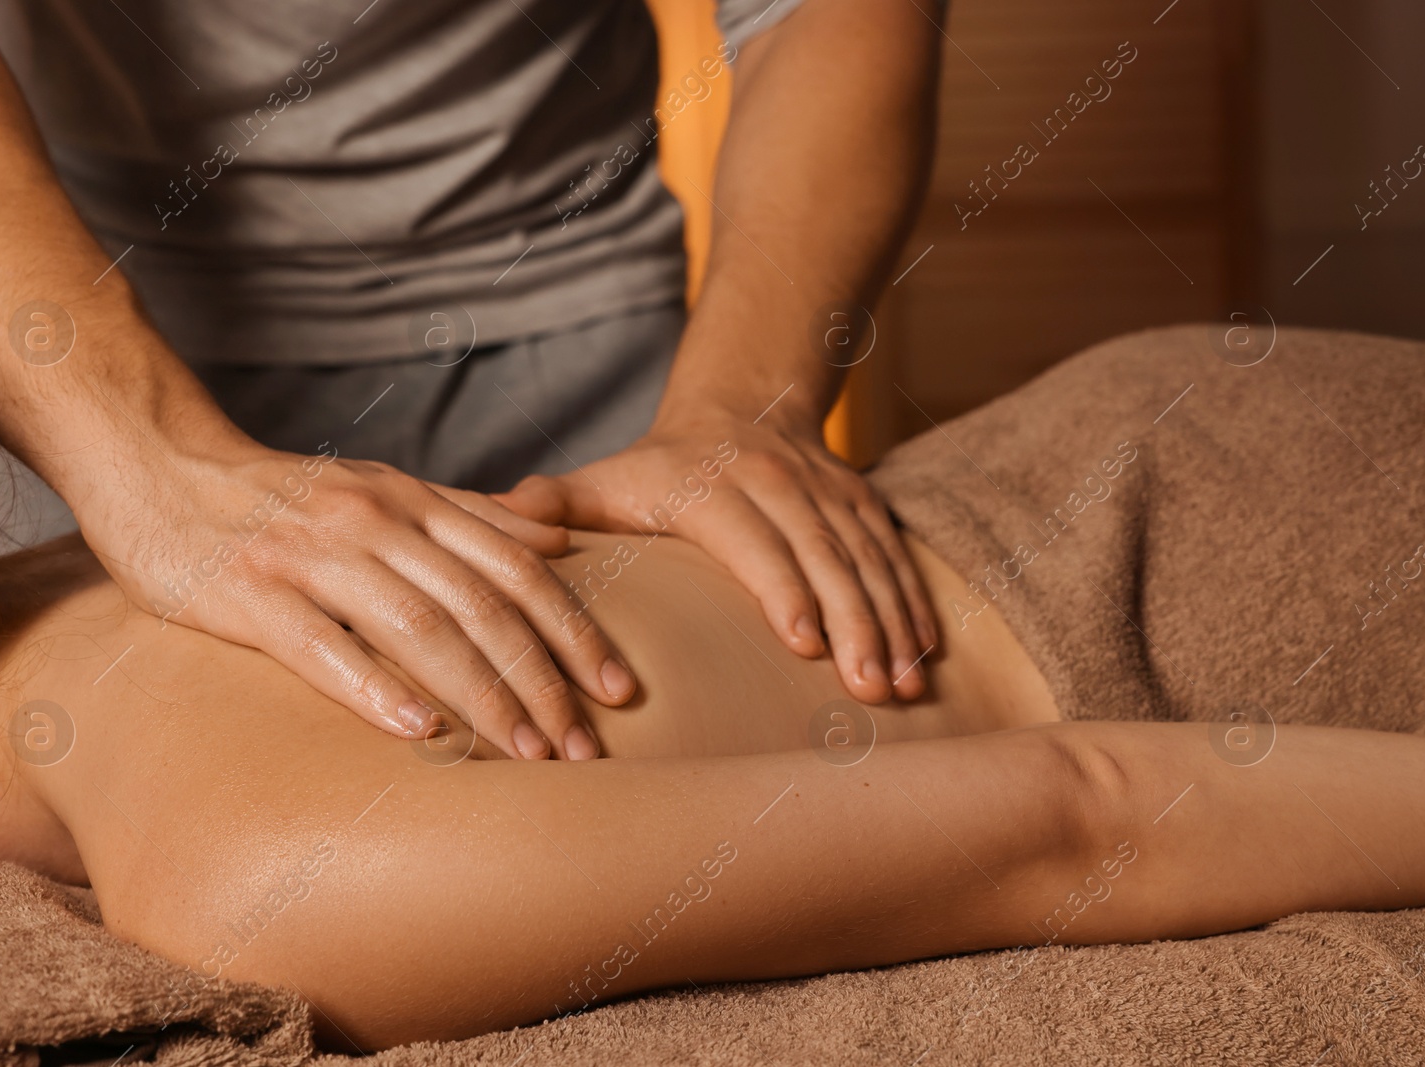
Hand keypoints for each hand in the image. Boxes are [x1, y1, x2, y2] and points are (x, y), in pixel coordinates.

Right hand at [72, 438, 634, 759]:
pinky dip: (375, 688)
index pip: (517, 569)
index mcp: (412, 500)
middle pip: (482, 605)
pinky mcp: (250, 593)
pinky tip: (419, 732)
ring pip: (419, 627)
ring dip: (482, 695)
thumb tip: (559, 544)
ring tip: (526, 754)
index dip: (575, 629)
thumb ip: (470, 514)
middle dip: (543, 680)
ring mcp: (312, 556)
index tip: (619, 689)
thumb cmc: (280, 492)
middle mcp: (375, 522)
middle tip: (585, 746)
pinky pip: (323, 645)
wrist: (158, 465)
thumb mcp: (384, 486)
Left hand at [496, 405, 936, 702]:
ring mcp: (829, 492)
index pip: (756, 537)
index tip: (802, 644)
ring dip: (891, 620)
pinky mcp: (862, 503)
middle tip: (870, 688)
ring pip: (867, 557)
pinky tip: (926, 653)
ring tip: (904, 684)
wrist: (738, 407)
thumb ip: (551, 506)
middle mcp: (780, 483)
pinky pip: (894, 553)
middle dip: (853, 621)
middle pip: (824, 553)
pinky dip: (913, 601)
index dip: (782, 587)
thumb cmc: (656, 470)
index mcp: (715, 485)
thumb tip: (498, 524)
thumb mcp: (602, 479)